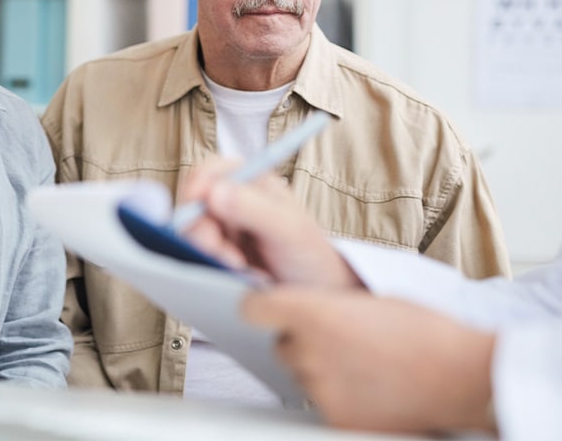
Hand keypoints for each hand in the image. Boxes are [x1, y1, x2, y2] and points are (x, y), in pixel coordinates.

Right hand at [180, 157, 359, 287]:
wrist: (318, 295)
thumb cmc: (311, 257)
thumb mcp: (290, 230)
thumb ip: (255, 209)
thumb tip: (214, 192)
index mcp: (251, 184)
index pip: (211, 172)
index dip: (198, 185)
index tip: (197, 204)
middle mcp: (232, 203)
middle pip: (193, 206)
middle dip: (202, 230)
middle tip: (221, 252)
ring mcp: (222, 231)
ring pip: (192, 234)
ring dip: (209, 252)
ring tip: (239, 269)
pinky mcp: (216, 256)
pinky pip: (197, 257)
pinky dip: (212, 268)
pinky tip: (239, 277)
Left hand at [243, 288, 496, 433]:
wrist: (465, 377)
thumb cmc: (426, 332)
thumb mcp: (367, 299)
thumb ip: (323, 303)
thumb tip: (299, 305)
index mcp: (314, 313)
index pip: (253, 309)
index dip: (260, 307)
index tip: (267, 308)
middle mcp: (309, 351)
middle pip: (280, 344)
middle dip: (300, 340)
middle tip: (339, 340)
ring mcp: (320, 388)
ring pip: (301, 373)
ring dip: (320, 368)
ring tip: (363, 363)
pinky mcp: (335, 419)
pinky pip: (320, 402)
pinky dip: (338, 395)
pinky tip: (370, 387)